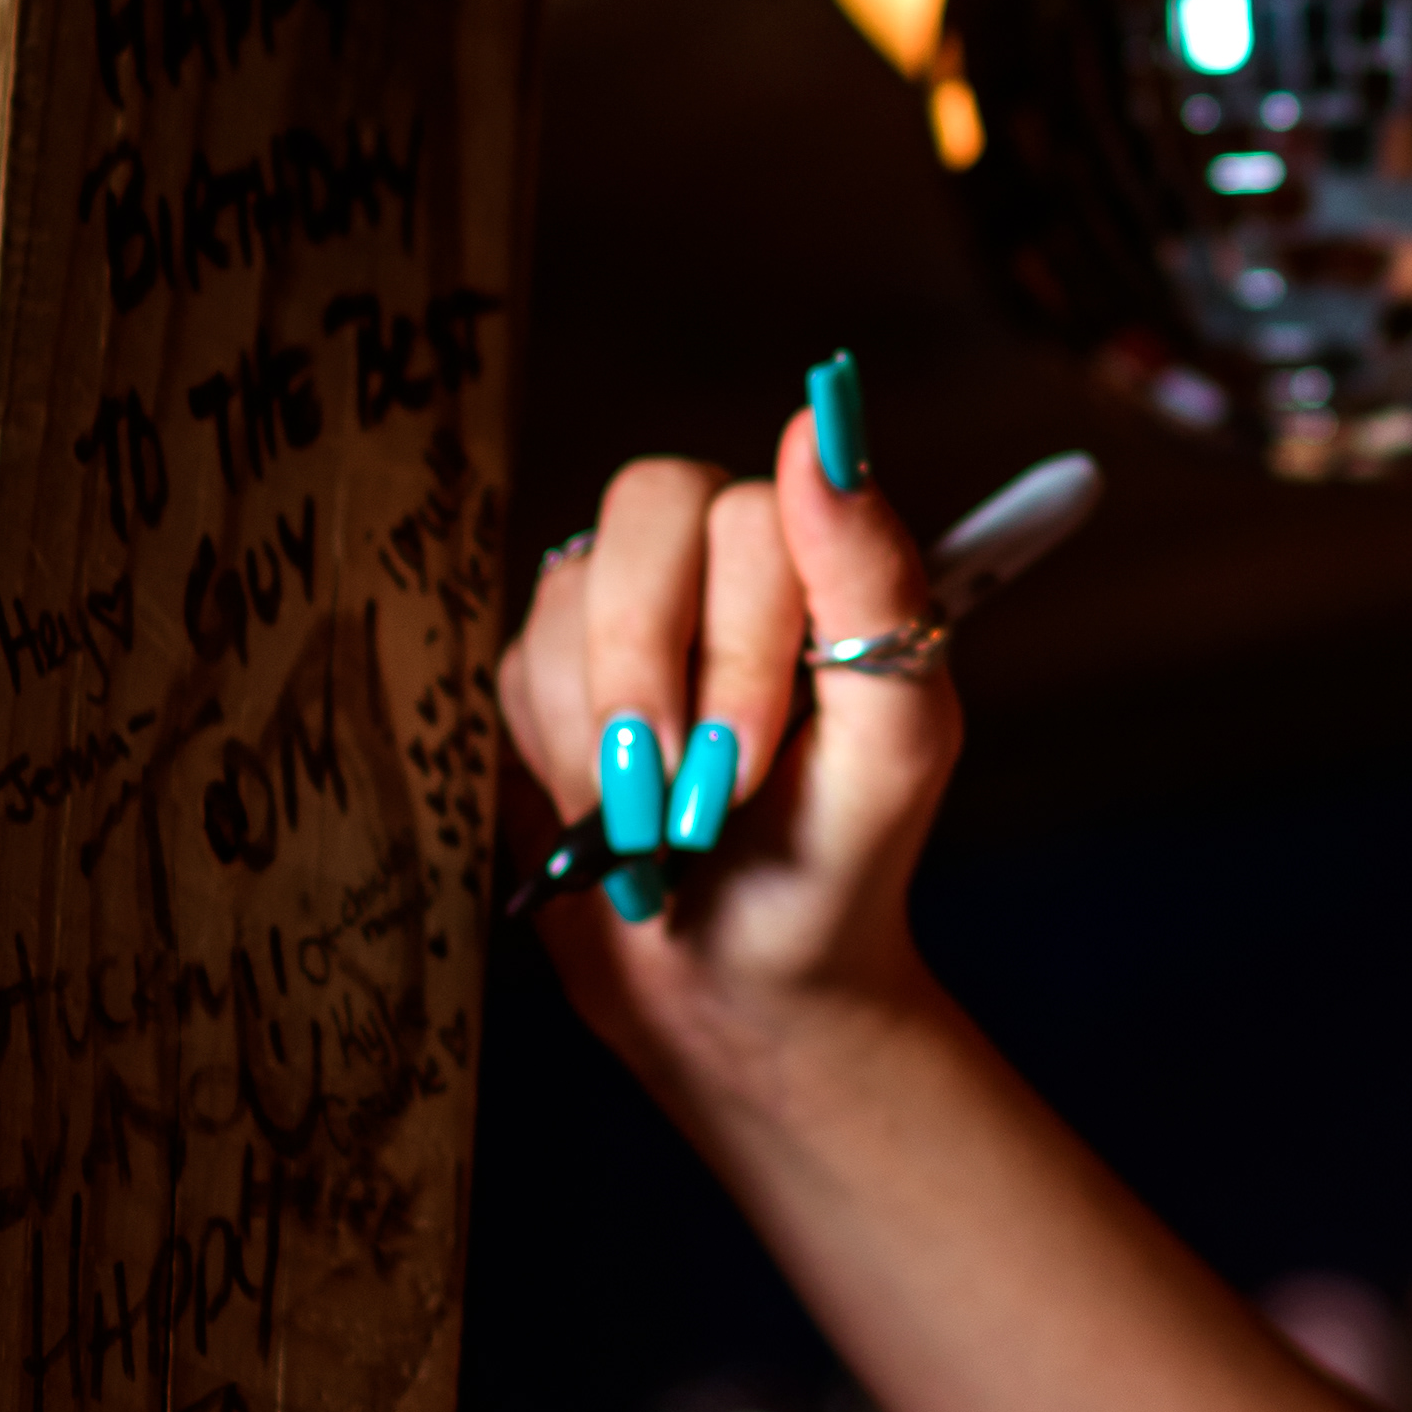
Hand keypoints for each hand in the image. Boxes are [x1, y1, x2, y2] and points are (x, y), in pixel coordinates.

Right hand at [494, 392, 963, 1095]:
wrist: (740, 979)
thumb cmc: (835, 857)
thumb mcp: (897, 742)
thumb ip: (875, 585)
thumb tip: (820, 431)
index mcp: (823, 556)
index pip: (755, 512)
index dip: (739, 641)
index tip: (753, 757)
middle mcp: (726, 550)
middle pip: (648, 513)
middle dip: (655, 678)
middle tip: (697, 802)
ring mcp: (630, 598)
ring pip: (571, 599)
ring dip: (613, 741)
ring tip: (670, 824)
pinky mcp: (548, 659)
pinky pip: (514, 665)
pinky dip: (563, 760)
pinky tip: (612, 809)